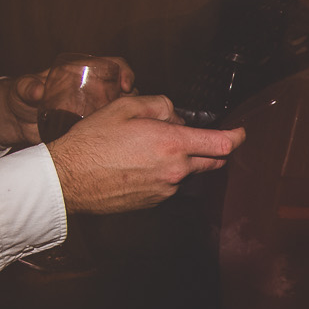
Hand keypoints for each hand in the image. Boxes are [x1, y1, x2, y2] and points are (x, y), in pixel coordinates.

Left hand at [0, 55, 135, 147]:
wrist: (18, 121)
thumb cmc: (21, 96)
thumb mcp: (23, 89)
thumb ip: (28, 87)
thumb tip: (36, 91)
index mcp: (83, 72)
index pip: (114, 65)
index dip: (125, 72)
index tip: (126, 85)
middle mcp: (95, 90)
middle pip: (127, 91)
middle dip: (135, 101)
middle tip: (129, 115)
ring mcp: (96, 110)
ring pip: (124, 112)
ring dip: (130, 121)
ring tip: (124, 132)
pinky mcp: (94, 128)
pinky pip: (112, 130)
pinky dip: (119, 136)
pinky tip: (117, 146)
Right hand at [46, 94, 244, 212]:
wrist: (67, 179)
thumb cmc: (92, 142)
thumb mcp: (125, 108)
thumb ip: (159, 105)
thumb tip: (175, 115)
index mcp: (172, 144)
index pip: (222, 144)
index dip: (237, 136)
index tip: (240, 132)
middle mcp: (176, 171)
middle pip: (212, 161)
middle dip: (212, 149)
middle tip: (196, 137)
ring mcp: (166, 190)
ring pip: (187, 172)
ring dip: (181, 161)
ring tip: (148, 149)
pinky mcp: (154, 202)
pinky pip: (169, 185)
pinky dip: (163, 174)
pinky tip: (138, 165)